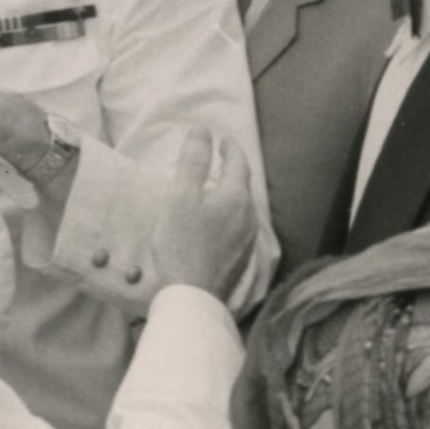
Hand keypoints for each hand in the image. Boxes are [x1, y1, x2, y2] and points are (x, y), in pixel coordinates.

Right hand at [147, 130, 256, 296]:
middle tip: (220, 160)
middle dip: (233, 171)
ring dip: (231, 195)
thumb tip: (202, 130)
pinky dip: (230, 217)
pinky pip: (240, 229)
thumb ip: (193, 162)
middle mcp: (249, 218)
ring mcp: (248, 242)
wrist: (192, 297)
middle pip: (243, 186)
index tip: (222, 140)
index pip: (238, 163)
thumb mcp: (180, 197)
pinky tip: (218, 225)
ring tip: (217, 189)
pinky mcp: (241, 261)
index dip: (230, 148)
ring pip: (243, 209)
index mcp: (236, 198)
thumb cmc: (182, 244)